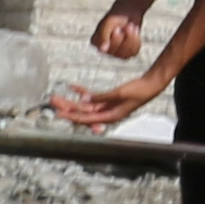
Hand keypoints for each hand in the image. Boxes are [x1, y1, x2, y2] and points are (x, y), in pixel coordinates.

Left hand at [52, 74, 166, 131]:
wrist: (151, 85)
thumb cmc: (139, 91)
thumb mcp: (119, 93)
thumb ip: (100, 98)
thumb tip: (84, 100)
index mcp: (109, 116)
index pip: (85, 119)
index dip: (71, 116)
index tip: (59, 114)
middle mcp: (105, 114)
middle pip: (81, 113)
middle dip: (67, 107)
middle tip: (54, 101)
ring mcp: (105, 107)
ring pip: (84, 106)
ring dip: (71, 101)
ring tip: (58, 96)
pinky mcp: (107, 100)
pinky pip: (91, 98)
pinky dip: (82, 93)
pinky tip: (73, 87)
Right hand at [93, 3, 149, 61]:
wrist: (128, 13)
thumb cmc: (116, 17)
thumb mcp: (109, 23)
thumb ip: (103, 35)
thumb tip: (102, 50)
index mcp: (96, 41)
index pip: (105, 50)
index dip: (115, 40)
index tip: (118, 29)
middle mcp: (104, 49)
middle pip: (117, 53)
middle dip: (126, 38)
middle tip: (128, 26)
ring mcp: (115, 52)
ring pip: (125, 55)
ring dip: (132, 39)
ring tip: (132, 27)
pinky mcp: (126, 53)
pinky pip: (133, 53)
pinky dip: (137, 42)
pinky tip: (134, 33)